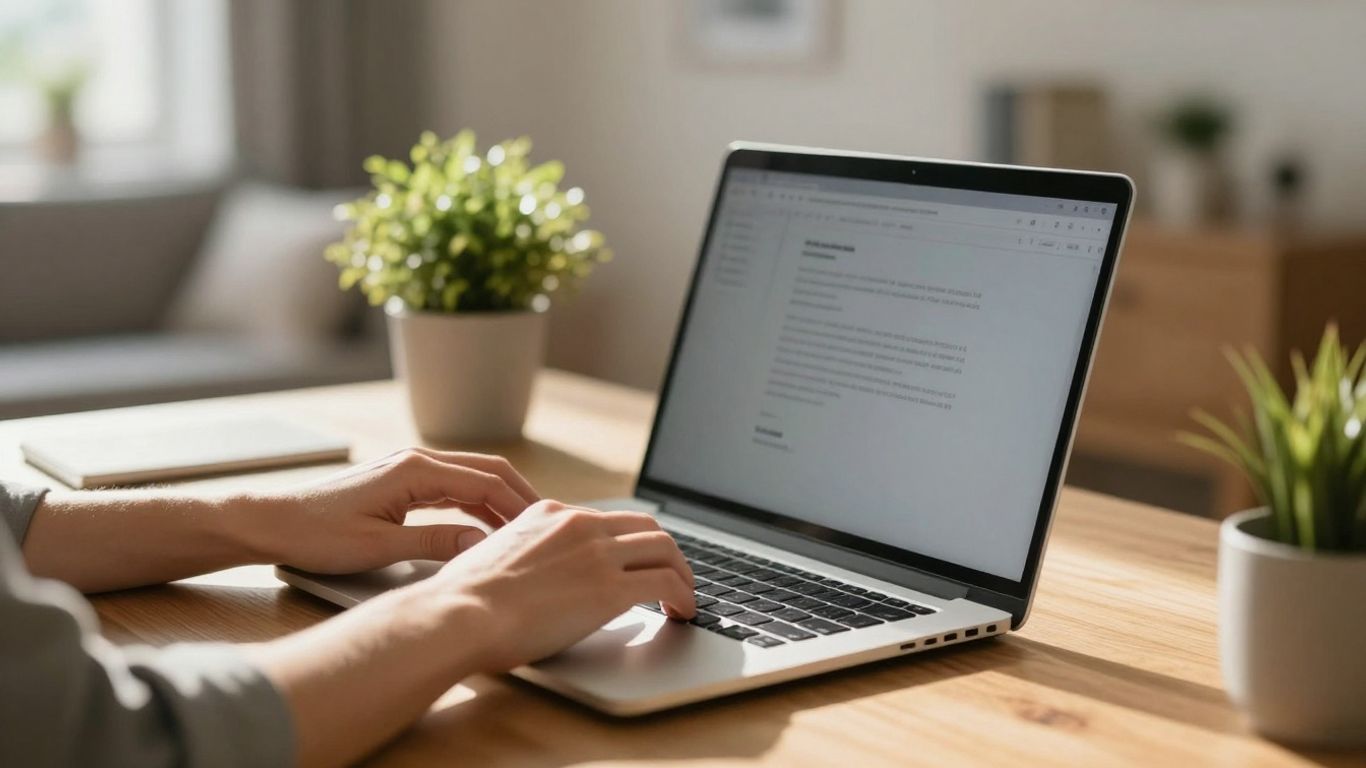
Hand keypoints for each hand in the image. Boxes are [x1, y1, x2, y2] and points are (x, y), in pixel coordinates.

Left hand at [242, 448, 539, 573]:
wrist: (271, 523)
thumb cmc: (316, 534)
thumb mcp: (379, 547)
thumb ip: (435, 544)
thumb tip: (482, 547)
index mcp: (416, 470)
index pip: (485, 482)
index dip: (519, 504)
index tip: (544, 527)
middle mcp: (416, 461)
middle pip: (485, 471)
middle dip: (519, 497)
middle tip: (548, 526)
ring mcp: (408, 470)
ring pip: (470, 479)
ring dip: (499, 501)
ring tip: (524, 530)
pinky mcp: (400, 483)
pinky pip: (451, 489)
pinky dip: (476, 504)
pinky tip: (487, 527)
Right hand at [415, 499, 696, 671]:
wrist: (460, 614)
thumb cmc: (464, 600)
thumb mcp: (494, 556)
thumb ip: (524, 556)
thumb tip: (531, 579)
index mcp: (551, 514)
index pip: (608, 520)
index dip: (630, 542)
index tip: (637, 561)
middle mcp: (580, 525)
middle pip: (646, 528)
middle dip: (665, 553)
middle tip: (674, 577)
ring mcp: (597, 554)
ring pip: (665, 550)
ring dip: (682, 574)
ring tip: (685, 598)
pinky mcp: (610, 588)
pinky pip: (667, 584)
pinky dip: (685, 597)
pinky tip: (683, 613)